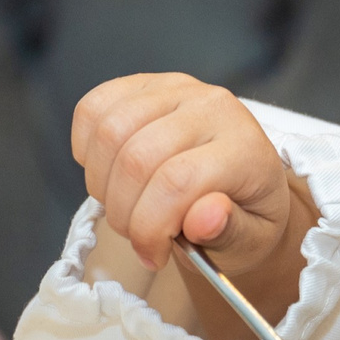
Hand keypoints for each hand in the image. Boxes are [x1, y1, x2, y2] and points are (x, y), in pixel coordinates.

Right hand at [72, 73, 314, 339]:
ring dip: (102, 185)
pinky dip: (88, 149)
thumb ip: (231, 232)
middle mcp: (212, 107)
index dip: (150, 227)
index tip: (154, 255)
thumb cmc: (246, 216)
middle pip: (136, 158)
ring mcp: (176, 88)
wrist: (245, 183)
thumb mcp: (251, 240)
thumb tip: (206, 218)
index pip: (178, 182)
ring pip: (110, 132)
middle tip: (137, 236)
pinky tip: (111, 174)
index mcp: (245, 148)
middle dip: (124, 213)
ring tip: (125, 208)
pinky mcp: (144, 84)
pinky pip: (93, 108)